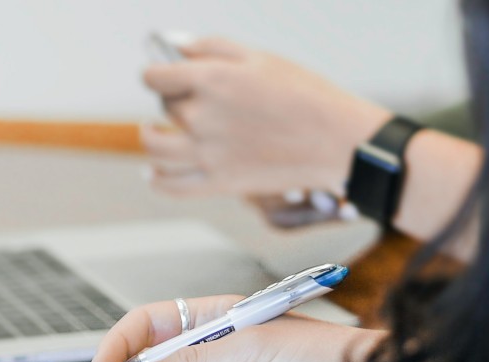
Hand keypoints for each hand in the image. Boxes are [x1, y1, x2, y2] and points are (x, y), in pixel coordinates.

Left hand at [140, 38, 390, 197]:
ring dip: (151, 137)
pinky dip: (157, 179)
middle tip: (192, 99)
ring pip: (155, 147)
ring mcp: (208, 153)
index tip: (162, 74)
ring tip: (154, 131)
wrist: (337, 140)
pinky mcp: (218, 182)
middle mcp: (202, 117)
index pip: (155, 76)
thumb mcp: (260, 57)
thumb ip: (212, 48)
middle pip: (165, 106)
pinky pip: (171, 185)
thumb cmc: (304, 94)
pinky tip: (154, 171)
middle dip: (173, 99)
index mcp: (211, 80)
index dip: (157, 72)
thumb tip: (176, 47)